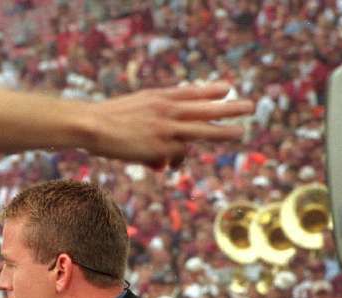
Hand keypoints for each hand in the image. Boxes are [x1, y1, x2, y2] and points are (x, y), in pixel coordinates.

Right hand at [85, 82, 252, 167]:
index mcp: (159, 97)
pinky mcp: (162, 147)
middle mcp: (167, 110)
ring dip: (224, 132)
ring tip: (241, 133)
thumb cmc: (107, 121)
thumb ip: (152, 128)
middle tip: (248, 107)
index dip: (210, 90)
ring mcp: (167, 128)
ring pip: (203, 130)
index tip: (227, 87)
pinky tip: (165, 166)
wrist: (92, 125)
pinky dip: (174, 162)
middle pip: (205, 108)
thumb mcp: (133, 113)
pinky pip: (178, 156)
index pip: (191, 92)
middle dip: (229, 108)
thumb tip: (165, 161)